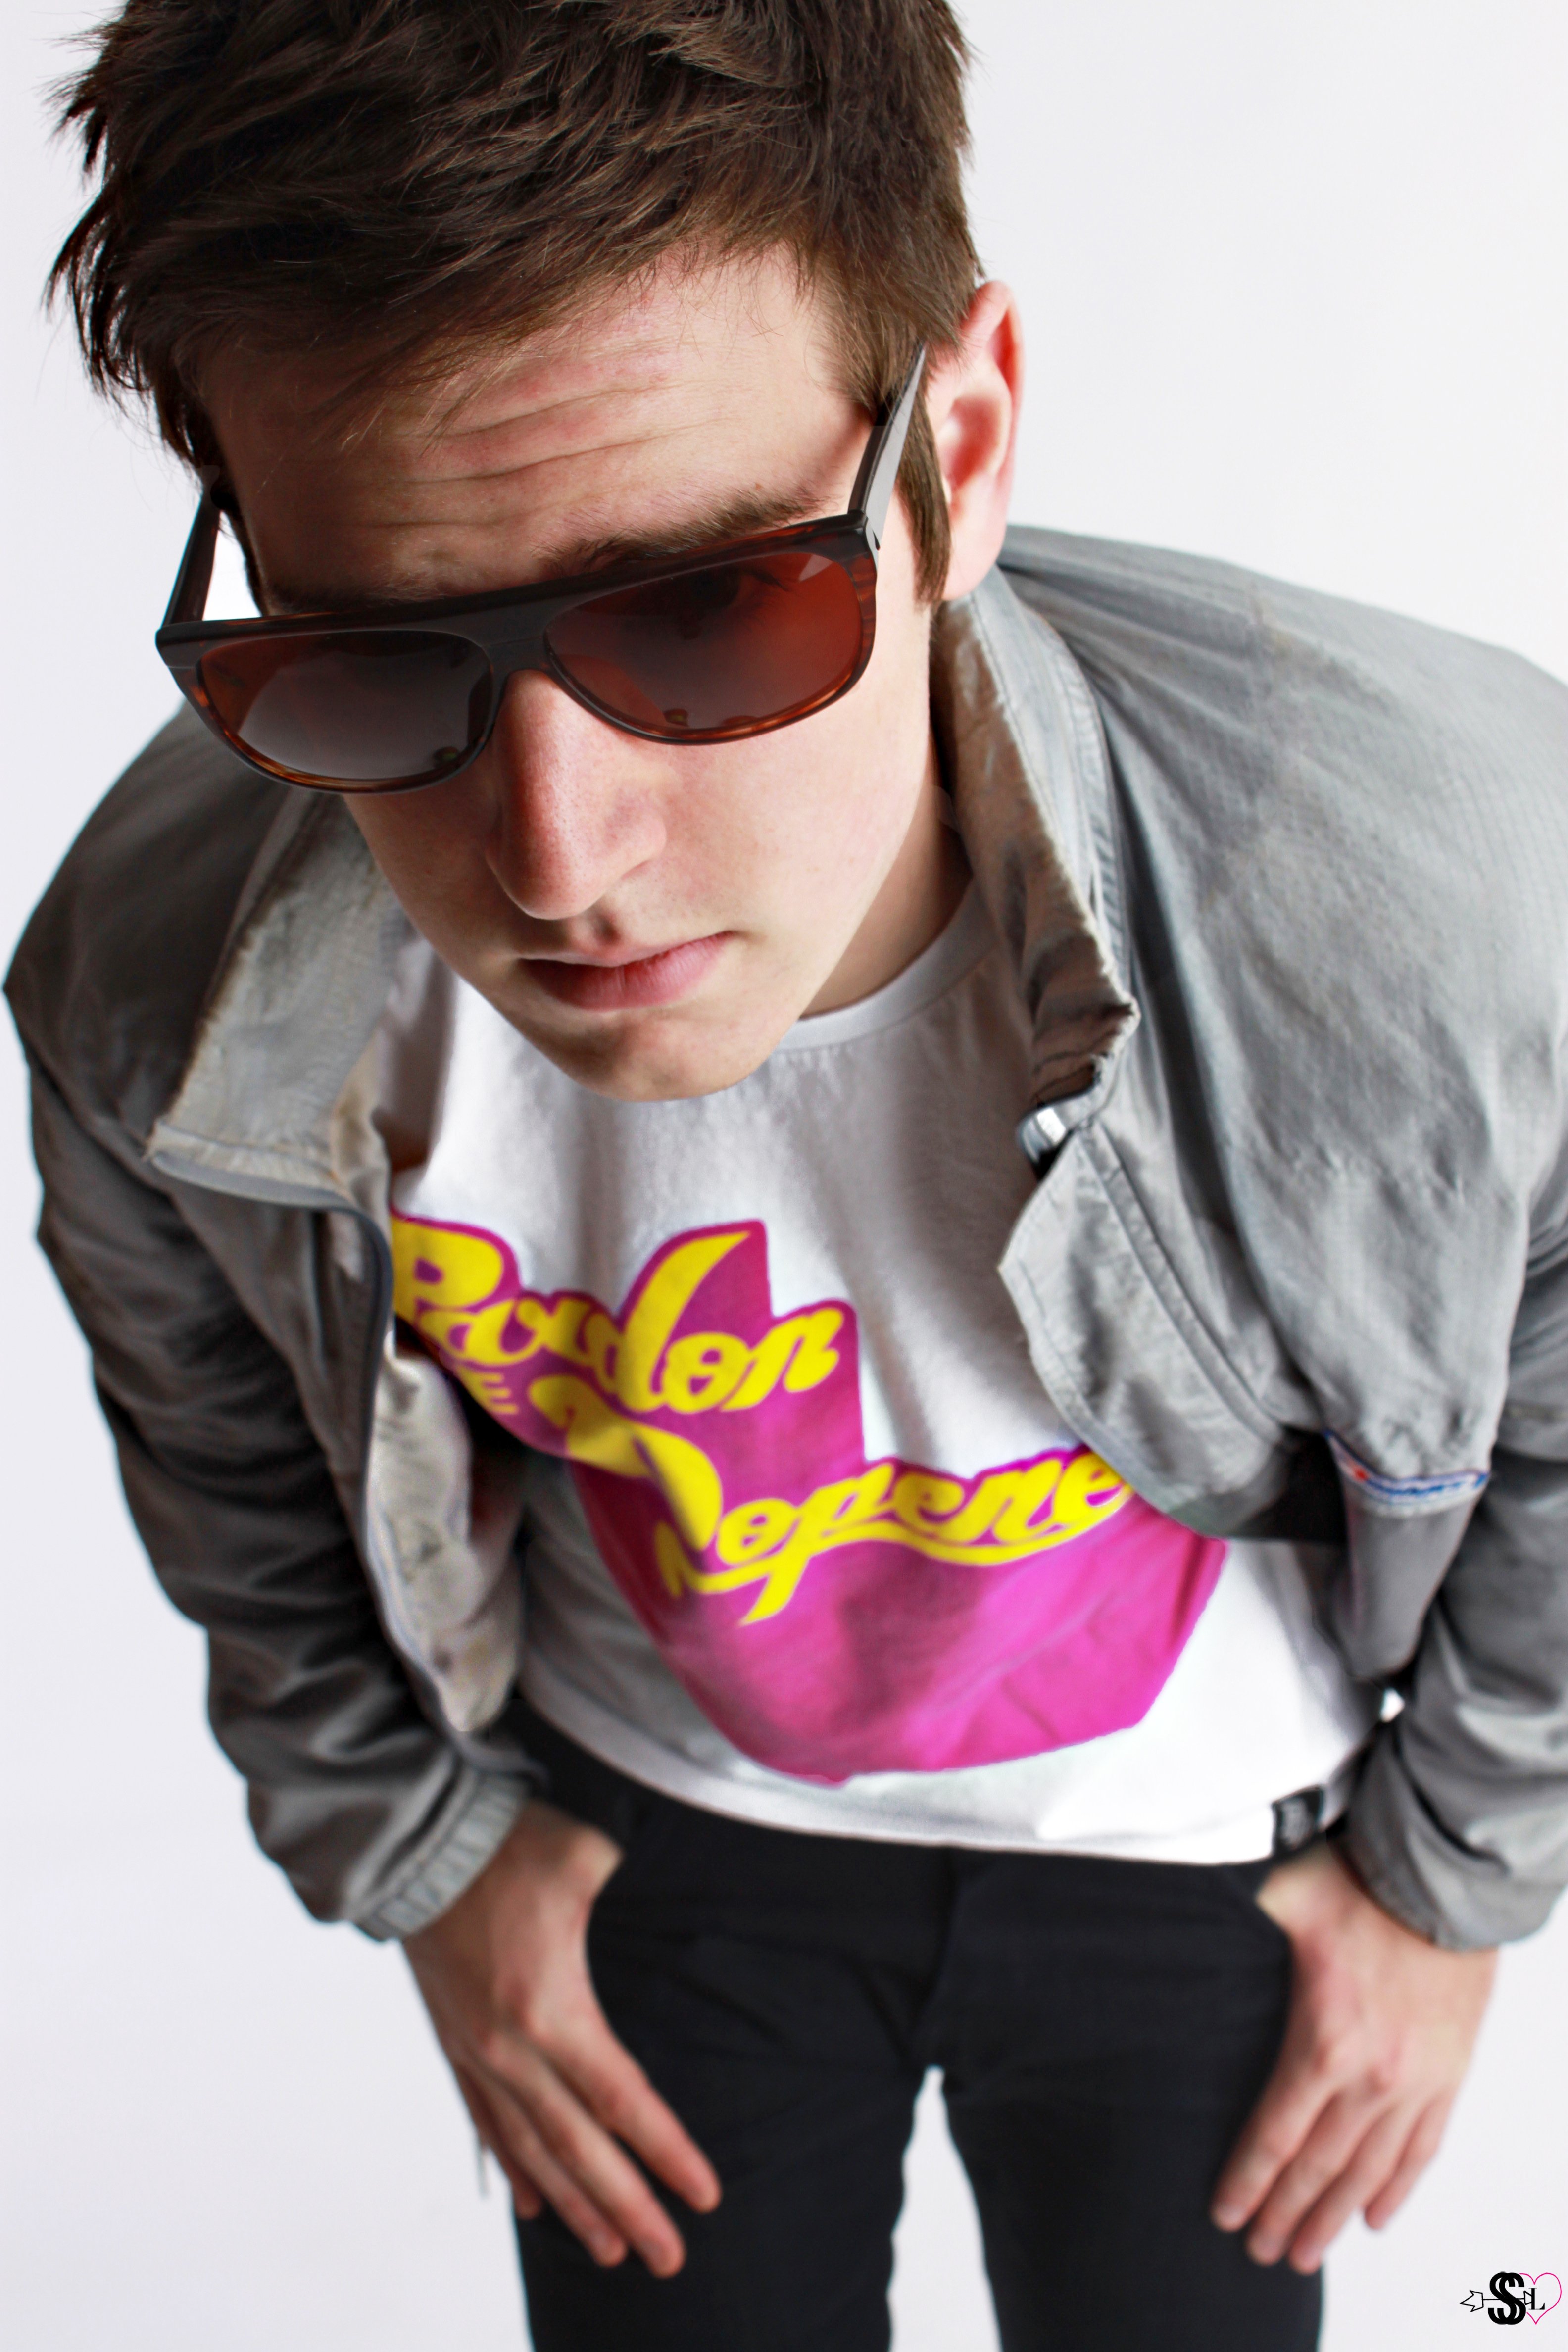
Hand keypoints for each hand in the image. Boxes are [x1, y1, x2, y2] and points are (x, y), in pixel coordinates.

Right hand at [404, 1798, 720, 2274]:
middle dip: (627, 2208)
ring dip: (574, 2204)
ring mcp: (477, 2051)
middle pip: (579, 2148)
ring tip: (611, 2250)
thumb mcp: (587, 1852)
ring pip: (531, 2149)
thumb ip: (639, 1876)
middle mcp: (510, 2047)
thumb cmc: (508, 1843)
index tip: (703, 2196)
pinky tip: (534, 2203)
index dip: (665, 2152)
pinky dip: (514, 2167)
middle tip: (668, 2257)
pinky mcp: (454, 2042)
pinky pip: (486, 2123)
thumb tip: (696, 1875)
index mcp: (549, 2008)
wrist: (416, 1843)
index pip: (621, 2100)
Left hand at [1210, 1840, 1495, 2272]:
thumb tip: (1168, 1904)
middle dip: (1285, 2214)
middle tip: (1259, 2253)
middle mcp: (1372, 2075)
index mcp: (1323, 2039)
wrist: (1444, 1881)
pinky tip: (1373, 2217)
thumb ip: (1228, 1910)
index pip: (1275, 2132)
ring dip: (1335, 2217)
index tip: (1225, 2216)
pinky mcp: (1448, 2075)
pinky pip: (1421, 2149)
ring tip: (1305, 2254)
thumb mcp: (1279, 1893)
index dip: (1248, 2179)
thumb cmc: (1357, 1882)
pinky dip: (1397, 2187)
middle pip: (1318, 2166)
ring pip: (1369, 2171)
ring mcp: (1415, 2081)